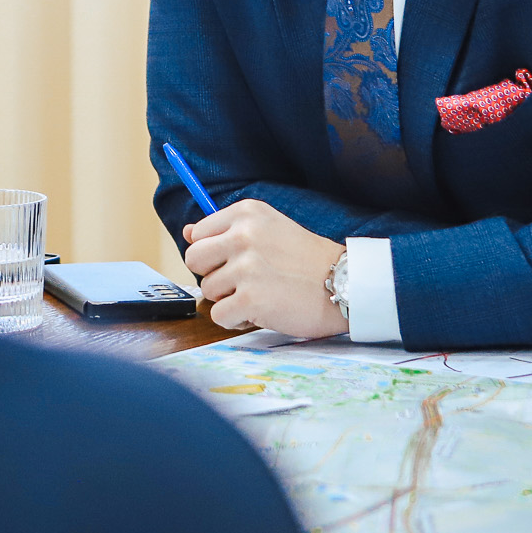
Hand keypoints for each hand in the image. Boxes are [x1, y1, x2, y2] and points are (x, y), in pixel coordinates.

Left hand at [182, 200, 348, 337]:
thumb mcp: (269, 229)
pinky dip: (237, 320)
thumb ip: (227, 231)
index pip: (198, 233)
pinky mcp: (249, 299)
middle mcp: (243, 235)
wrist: (344, 284)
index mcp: (247, 213)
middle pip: (193, 259)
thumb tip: (187, 232)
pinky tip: (262, 310)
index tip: (237, 259)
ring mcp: (246, 268)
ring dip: (229, 298)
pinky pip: (219, 316)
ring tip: (261, 293)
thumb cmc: (307, 260)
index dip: (214, 253)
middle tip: (242, 280)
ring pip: (207, 290)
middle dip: (213, 274)